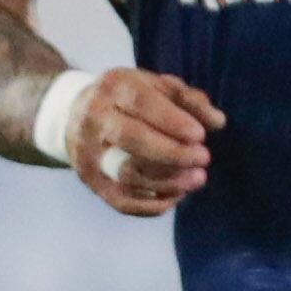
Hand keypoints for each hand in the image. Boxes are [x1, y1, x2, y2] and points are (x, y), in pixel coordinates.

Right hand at [72, 68, 222, 216]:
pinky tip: (177, 195)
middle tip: (204, 158)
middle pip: (131, 139)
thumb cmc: (130, 99)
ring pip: (127, 174)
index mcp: (114, 88)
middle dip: (173, 153)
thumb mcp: (158, 86)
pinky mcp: (90, 180)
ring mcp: (88, 152)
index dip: (173, 121)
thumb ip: (190, 100)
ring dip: (169, 182)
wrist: (73, 113)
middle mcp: (94, 119)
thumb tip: (217, 122)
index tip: (200, 135)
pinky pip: (121, 201)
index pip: (141, 103)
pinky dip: (153, 204)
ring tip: (198, 178)